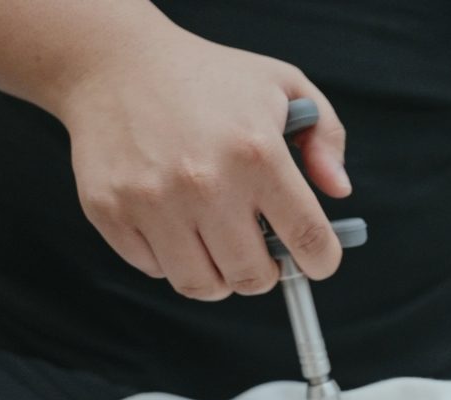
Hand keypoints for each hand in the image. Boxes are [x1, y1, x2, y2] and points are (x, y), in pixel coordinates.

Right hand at [57, 28, 350, 299]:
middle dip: (267, 272)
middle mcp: (206, 183)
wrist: (116, 62)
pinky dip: (172, 260)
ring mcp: (153, 201)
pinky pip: (155, 270)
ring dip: (221, 276)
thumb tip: (339, 190)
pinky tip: (177, 226)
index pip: (307, 238)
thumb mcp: (284, 85)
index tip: (318, 263)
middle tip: (263, 252)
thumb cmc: (208, 78)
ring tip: (221, 244)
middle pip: (254, 277)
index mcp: (257, 153)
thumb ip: (326, 136)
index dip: (321, 262)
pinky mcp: (111, 211)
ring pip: (203, 286)